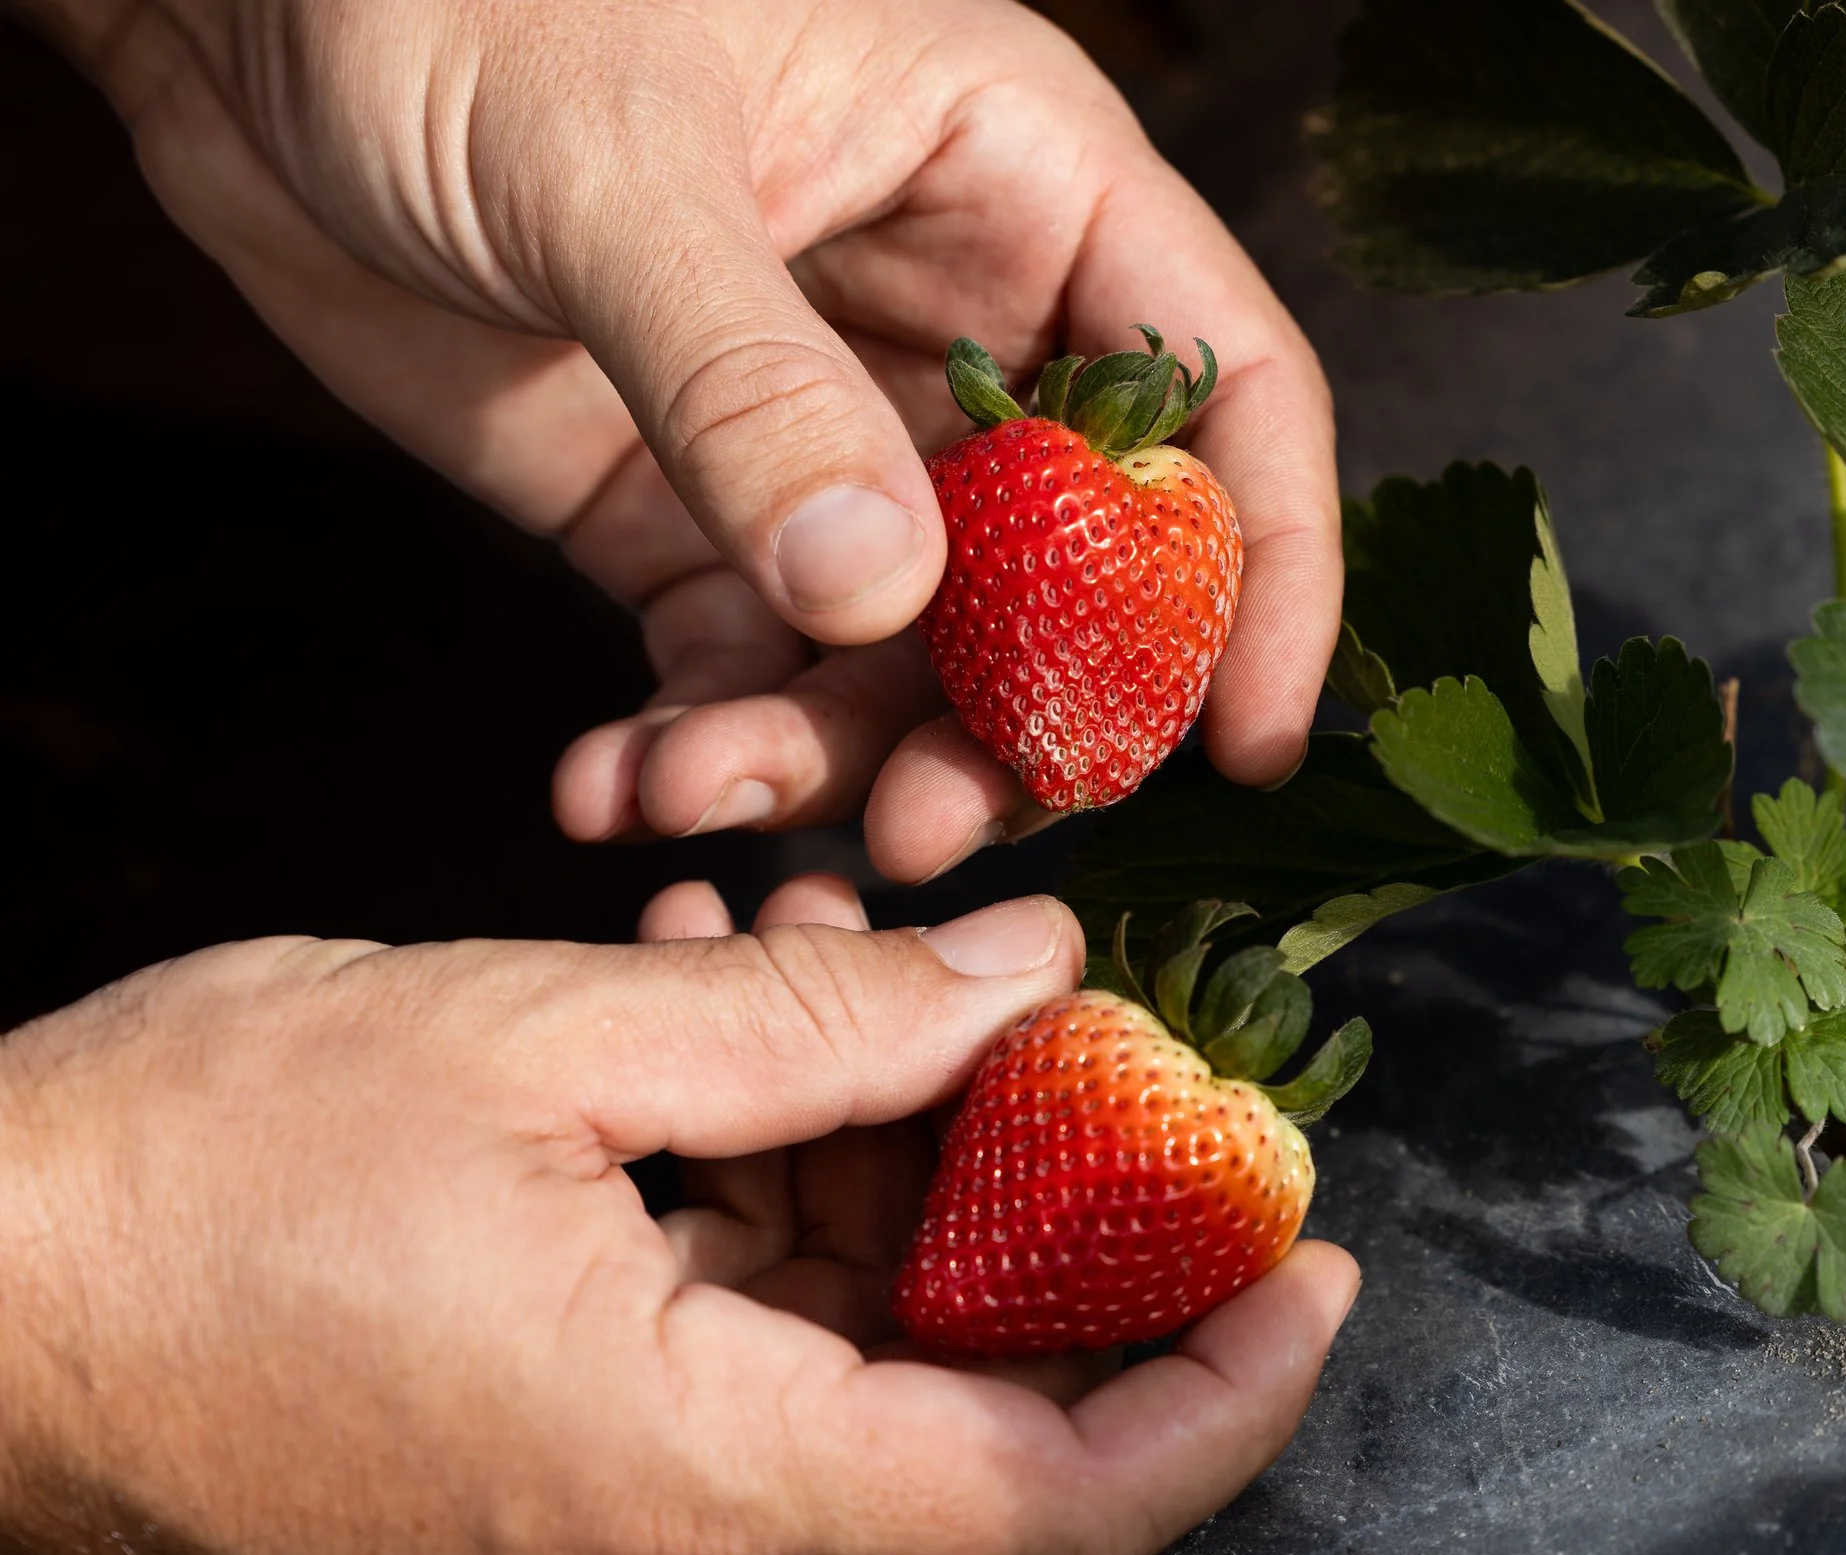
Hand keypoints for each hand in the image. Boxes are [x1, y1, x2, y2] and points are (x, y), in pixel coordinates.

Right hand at [0, 890, 1359, 1554]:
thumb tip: (1037, 980)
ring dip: (883, 1164)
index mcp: (703, 1488)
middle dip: (1036, 1197)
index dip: (1232, 1383)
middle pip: (981, 1405)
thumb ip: (828, 1023)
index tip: (1315, 1243)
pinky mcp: (563, 1505)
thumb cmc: (190, 1182)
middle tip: (1034, 1007)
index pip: (1071, 1500)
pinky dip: (776, 1210)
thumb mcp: (537, 1042)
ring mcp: (620, 1553)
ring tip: (819, 958)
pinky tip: (727, 1039)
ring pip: (862, 1366)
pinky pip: (746, 1367)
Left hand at [28, 0, 1337, 879]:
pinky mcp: (690, 512)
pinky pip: (751, 669)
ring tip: (708, 798)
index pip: (1223, 390)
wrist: (232, 18)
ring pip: (914, 655)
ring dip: (838, 762)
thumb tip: (883, 597)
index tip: (1250, 740)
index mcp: (1015, 182)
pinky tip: (625, 784)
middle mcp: (947, 323)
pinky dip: (707, 749)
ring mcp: (819, 431)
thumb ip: (748, 385)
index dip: (1259, 570)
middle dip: (1016, 719)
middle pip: (1080, 572)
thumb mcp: (610, 162)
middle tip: (927, 830)